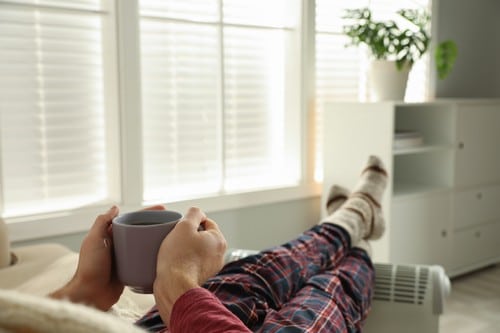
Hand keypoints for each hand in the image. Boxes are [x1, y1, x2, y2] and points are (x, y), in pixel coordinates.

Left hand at [50, 205, 165, 310]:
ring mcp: (126, 257)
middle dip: (155, 225)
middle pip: (140, 230)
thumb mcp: (94, 240)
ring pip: (144, 244)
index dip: (146, 213)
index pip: (131, 219)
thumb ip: (102, 222)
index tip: (162, 209)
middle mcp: (119, 244)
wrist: (91, 295)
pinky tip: (166, 254)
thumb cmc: (90, 267)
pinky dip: (154, 256)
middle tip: (172, 222)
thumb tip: (115, 207)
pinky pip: (145, 260)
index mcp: (110, 235)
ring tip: (172, 237)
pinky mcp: (131, 269)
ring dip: (157, 240)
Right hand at [153, 207, 226, 325]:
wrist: (174, 287)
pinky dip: (185, 261)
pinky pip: (193, 262)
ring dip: (187, 248)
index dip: (191, 222)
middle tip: (175, 239)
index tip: (179, 229)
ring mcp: (212, 267)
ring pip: (197, 249)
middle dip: (189, 236)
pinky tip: (175, 263)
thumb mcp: (184, 226)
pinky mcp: (202, 277)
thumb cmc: (178, 256)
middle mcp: (220, 254)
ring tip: (173, 251)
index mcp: (219, 240)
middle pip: (202, 236)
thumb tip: (198, 213)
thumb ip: (194, 213)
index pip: (206, 222)